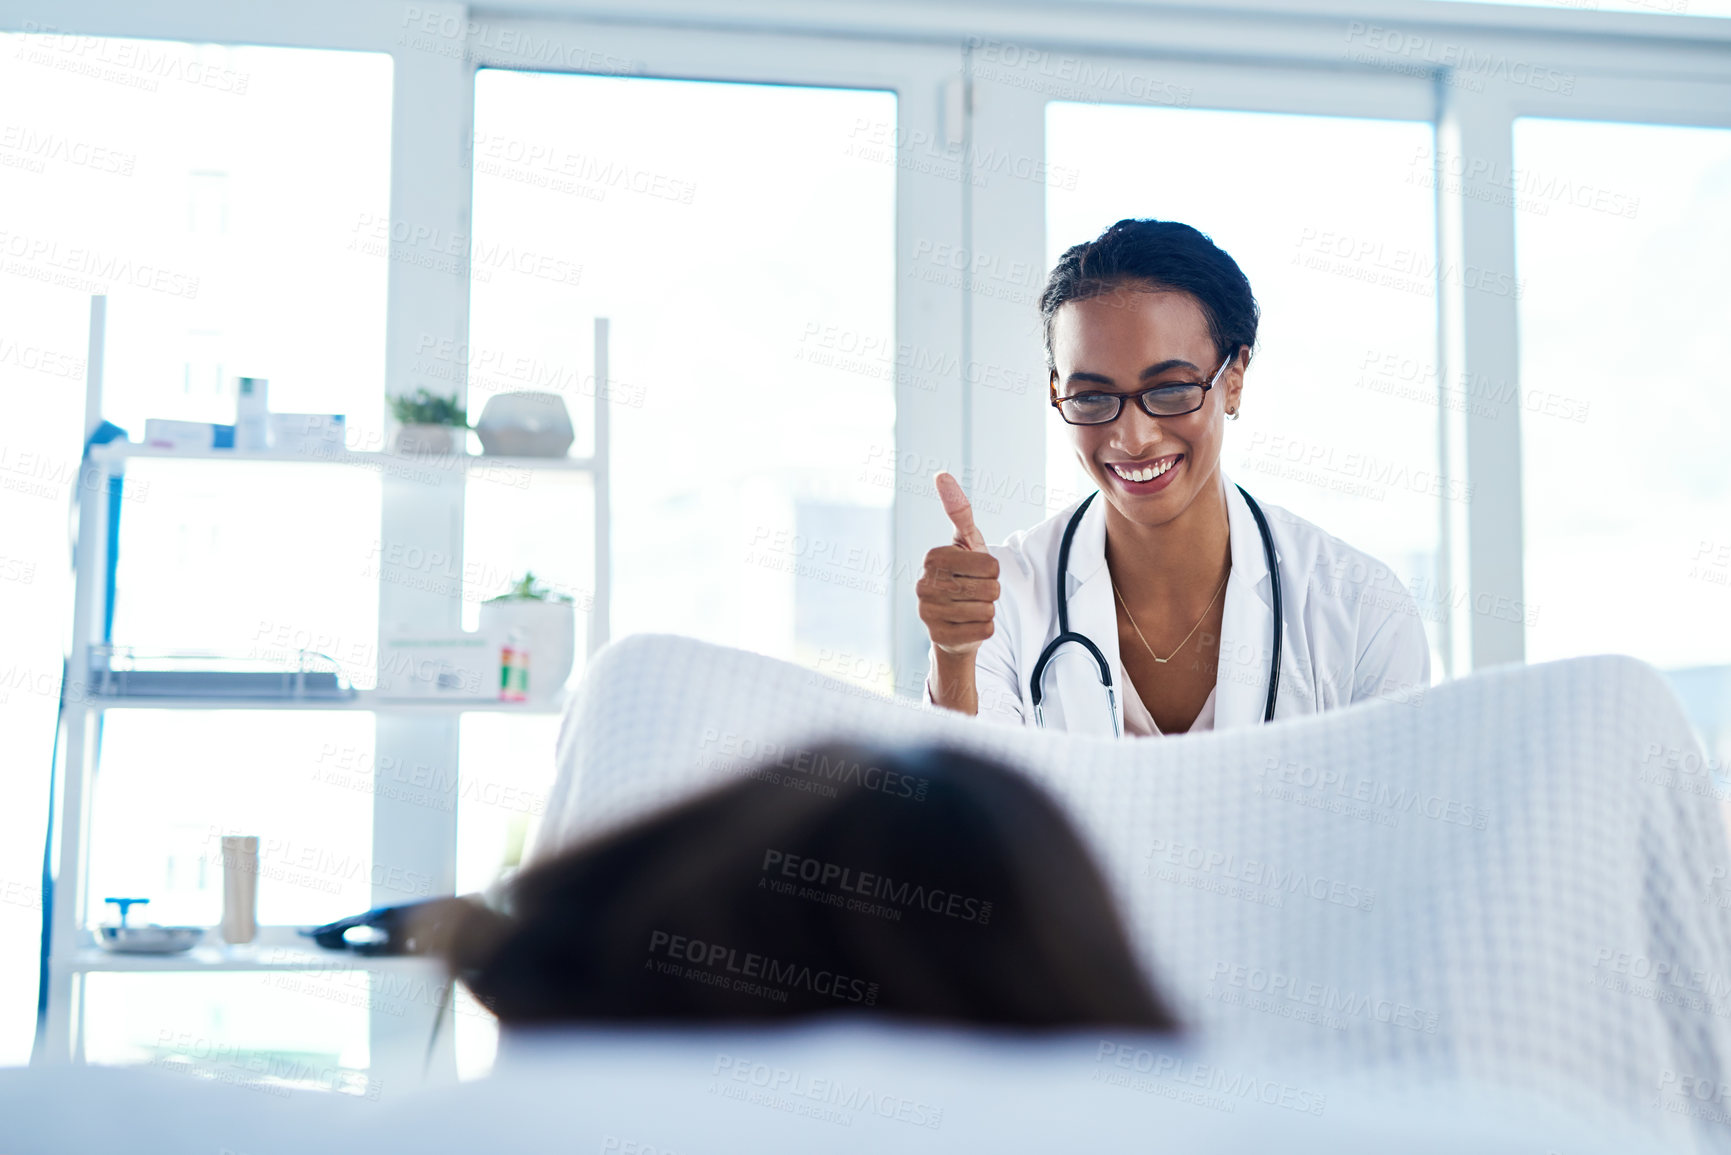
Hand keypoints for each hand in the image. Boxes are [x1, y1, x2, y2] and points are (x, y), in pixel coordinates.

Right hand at [917, 472, 1000, 657]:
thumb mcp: (965, 542)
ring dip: (987, 610)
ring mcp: (928, 613)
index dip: (992, 571)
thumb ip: (958, 511)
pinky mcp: (939, 638)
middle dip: (991, 592)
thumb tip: (941, 474)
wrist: (952, 621)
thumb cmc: (963, 575)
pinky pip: (984, 631)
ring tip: (969, 608)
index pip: (990, 565)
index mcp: (932, 557)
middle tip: (974, 592)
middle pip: (990, 588)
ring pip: (987, 610)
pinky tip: (967, 626)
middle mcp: (924, 584)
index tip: (976, 572)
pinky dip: (984, 629)